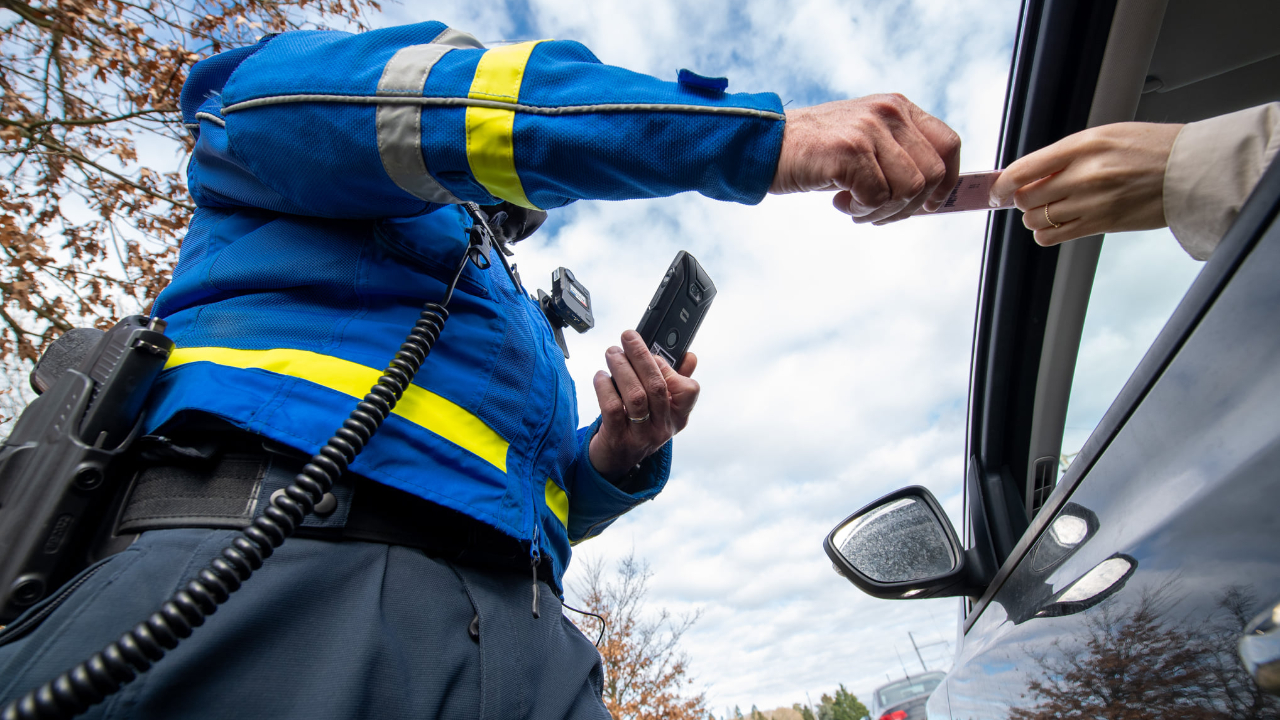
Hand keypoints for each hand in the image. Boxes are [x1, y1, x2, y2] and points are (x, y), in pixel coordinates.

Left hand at [589, 330, 699, 481]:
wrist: (615, 462)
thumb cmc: (639, 427)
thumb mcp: (662, 408)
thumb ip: (676, 381)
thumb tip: (690, 356)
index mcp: (678, 416)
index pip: (689, 390)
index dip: (670, 368)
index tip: (655, 355)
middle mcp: (663, 427)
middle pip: (656, 386)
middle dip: (641, 356)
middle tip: (628, 337)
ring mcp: (641, 435)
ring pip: (635, 395)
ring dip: (622, 368)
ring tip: (612, 353)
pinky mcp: (617, 439)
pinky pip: (612, 408)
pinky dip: (605, 387)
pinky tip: (601, 377)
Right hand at [770, 94, 960, 223]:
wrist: (766, 145)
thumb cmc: (816, 151)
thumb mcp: (865, 141)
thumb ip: (899, 157)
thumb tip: (933, 196)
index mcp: (898, 107)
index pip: (948, 144)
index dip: (948, 181)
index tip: (931, 204)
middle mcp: (889, 112)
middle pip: (933, 174)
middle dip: (909, 206)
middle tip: (879, 212)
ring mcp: (870, 129)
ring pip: (909, 189)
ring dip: (884, 210)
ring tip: (856, 206)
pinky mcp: (851, 150)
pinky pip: (878, 196)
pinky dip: (863, 209)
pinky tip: (842, 202)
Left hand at [988, 122, 1183, 245]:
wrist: (1190, 169)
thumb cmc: (1151, 148)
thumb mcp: (1105, 135)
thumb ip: (1066, 154)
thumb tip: (1029, 174)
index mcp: (1082, 145)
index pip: (1023, 169)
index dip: (1002, 184)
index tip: (998, 190)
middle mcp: (1084, 174)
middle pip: (1026, 198)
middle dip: (1021, 201)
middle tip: (1030, 197)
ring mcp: (1093, 201)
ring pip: (1037, 220)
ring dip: (1035, 217)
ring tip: (1049, 209)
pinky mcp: (1102, 224)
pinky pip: (1055, 236)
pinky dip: (1047, 233)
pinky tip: (1057, 224)